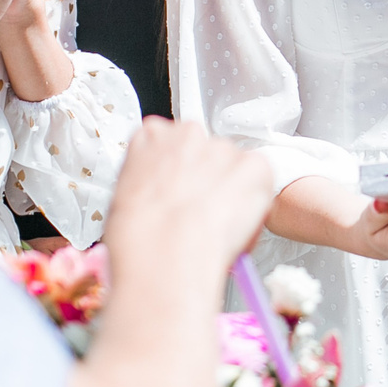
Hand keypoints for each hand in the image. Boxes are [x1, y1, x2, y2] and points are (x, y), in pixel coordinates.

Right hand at [104, 118, 275, 285]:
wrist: (163, 252)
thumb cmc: (139, 235)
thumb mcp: (127, 197)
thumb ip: (153, 183)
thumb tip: (167, 199)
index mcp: (152, 137)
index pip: (173, 144)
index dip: (181, 174)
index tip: (182, 192)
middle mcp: (188, 135)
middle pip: (208, 155)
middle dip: (209, 182)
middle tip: (202, 214)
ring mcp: (222, 148)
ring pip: (235, 168)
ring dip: (232, 192)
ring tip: (216, 226)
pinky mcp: (253, 165)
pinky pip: (260, 180)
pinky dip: (256, 202)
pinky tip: (236, 224)